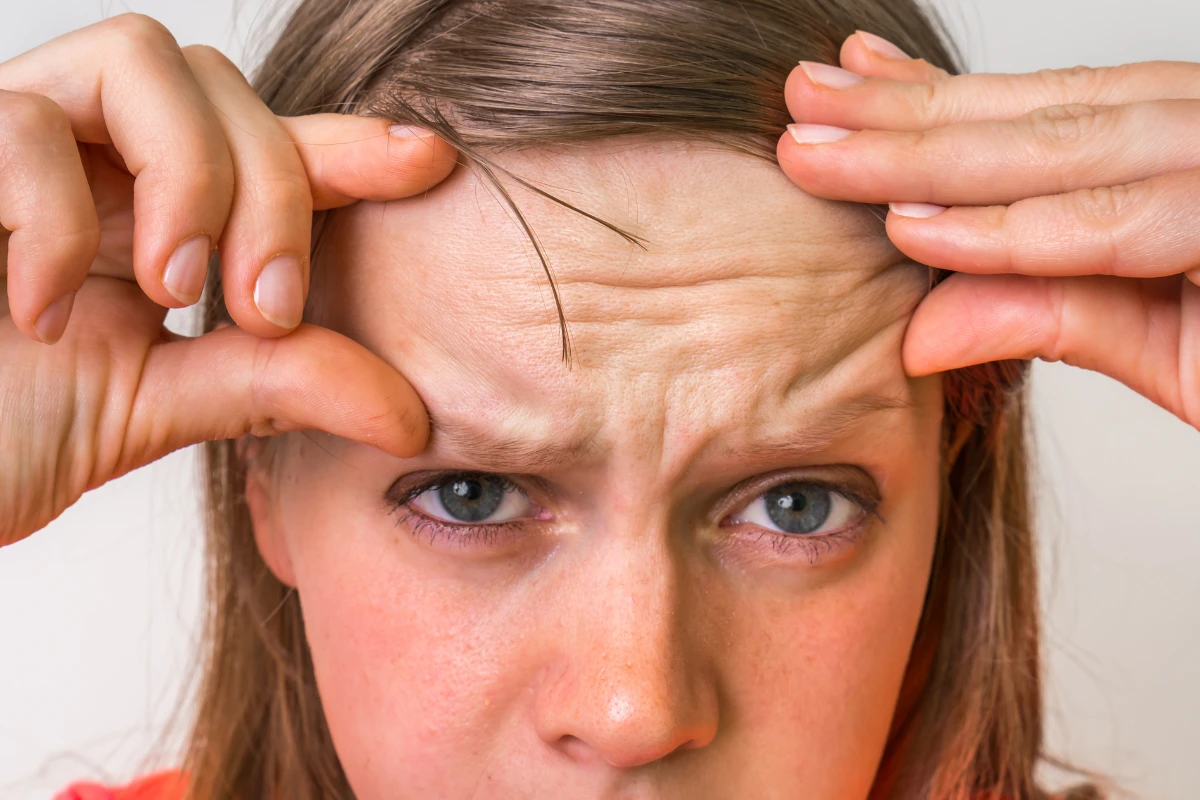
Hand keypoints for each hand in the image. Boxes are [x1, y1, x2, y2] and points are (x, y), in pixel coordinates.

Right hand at [0, 14, 457, 545]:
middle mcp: (93, 161)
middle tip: (268, 309)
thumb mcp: (158, 407)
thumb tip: (411, 412)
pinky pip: (21, 123)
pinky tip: (45, 308)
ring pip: (144, 63)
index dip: (352, 148)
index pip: (270, 151)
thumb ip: (277, 385)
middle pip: (226, 90)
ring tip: (177, 290)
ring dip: (190, 177)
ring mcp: (12, 143)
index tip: (431, 163)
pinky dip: (58, 220)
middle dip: (275, 190)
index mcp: (153, 215)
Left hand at [776, 31, 1199, 428]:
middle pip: (1037, 116)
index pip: (1044, 112)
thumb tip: (918, 332)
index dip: (933, 102)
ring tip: (819, 155)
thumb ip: (1053, 312)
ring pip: (1058, 150)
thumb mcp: (1165, 340)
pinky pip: (1115, 224)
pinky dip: (1013, 232)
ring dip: (925, 156)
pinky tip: (919, 231)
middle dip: (901, 118)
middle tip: (800, 107)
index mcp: (1186, 149)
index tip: (843, 92)